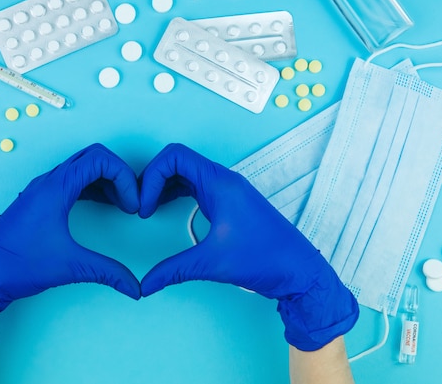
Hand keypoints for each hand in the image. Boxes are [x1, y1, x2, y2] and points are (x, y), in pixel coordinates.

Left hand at [0, 144, 140, 363]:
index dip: (125, 177)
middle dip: (118, 174)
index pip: (100, 160)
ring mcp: (41, 190)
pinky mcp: (38, 202)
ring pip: (82, 168)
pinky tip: (102, 206)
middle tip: (130, 202)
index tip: (133, 206)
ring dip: (106, 180)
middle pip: (93, 157)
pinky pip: (72, 182)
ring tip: (121, 205)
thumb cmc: (15, 266)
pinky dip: (92, 187)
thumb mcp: (69, 267)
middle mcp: (47, 182)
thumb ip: (107, 272)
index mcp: (55, 188)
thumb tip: (135, 287)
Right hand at [138, 144, 358, 350]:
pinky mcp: (229, 201)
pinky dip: (176, 193)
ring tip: (149, 208)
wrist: (299, 270)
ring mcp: (227, 189)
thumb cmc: (265, 259)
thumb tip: (145, 284)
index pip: (175, 157)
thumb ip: (174, 270)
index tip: (145, 207)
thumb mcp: (212, 263)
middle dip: (153, 179)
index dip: (152, 177)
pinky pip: (196, 186)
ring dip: (163, 185)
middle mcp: (223, 180)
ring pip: (186, 173)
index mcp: (220, 183)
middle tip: (142, 206)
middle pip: (177, 161)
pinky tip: (166, 209)